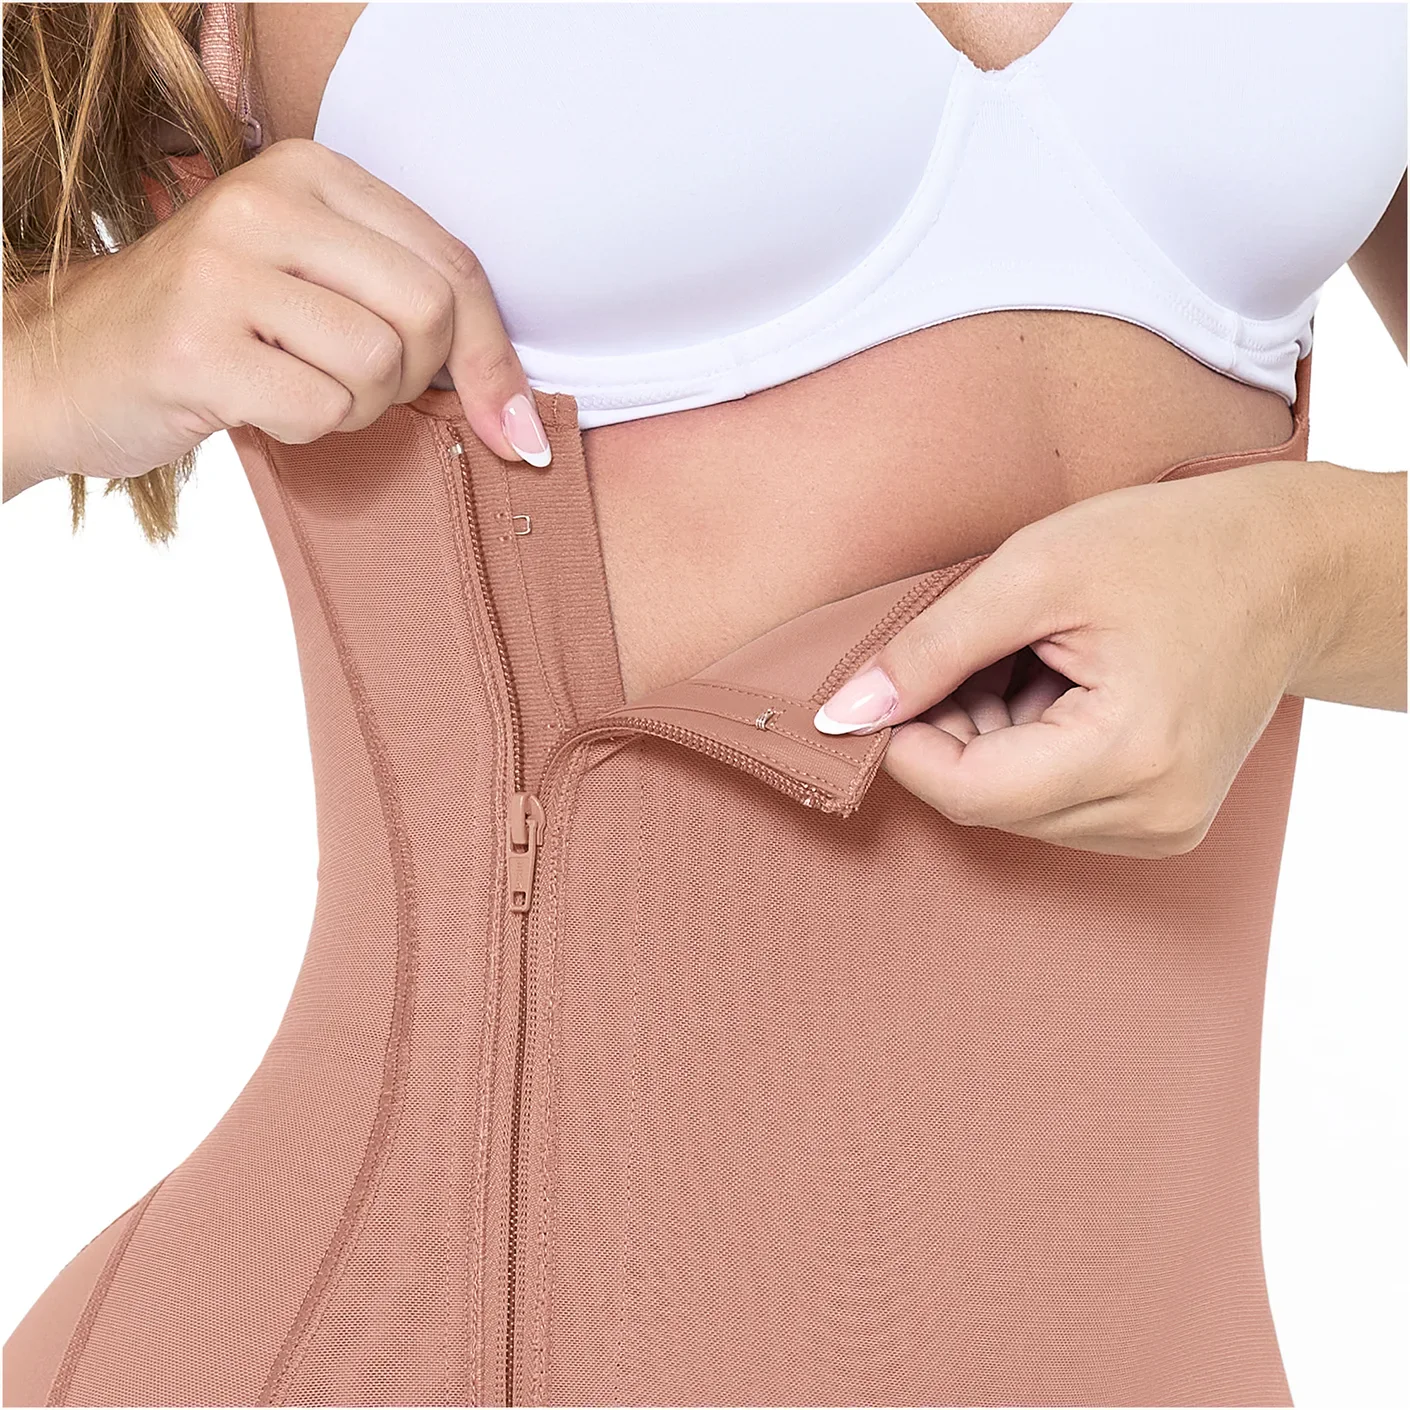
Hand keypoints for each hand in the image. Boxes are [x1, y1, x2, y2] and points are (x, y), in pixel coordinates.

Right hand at [4, 138, 548, 490]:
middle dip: (413, 379)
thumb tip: (524, 424)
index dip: (493, 357)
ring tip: (293, 387)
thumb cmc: (216, 331)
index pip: (454, 266)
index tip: (510, 425)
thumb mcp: (315, 287)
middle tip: (351, 386)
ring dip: (354, 407)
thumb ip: (413, 314)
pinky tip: (256, 405)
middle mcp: (266, 201)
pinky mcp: (197, 345)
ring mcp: (224, 269)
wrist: (66, 362)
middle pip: (429, 313)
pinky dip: (304, 430)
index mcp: (310, 171)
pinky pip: (320, 410)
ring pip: (377, 365)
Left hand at [812, 462, 1348, 856]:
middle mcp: (1153, 815)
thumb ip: (932, 649)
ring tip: (1032, 658)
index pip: (964, 793)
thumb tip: (845, 714)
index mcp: (1130, 757)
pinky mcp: (1165, 818)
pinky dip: (1031, 748)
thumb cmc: (1174, 549)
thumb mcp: (1037, 572)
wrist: (1293, 567)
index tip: (895, 680)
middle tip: (978, 647)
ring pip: (1015, 805)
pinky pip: (1056, 802)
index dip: (906, 739)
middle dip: (954, 729)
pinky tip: (1059, 686)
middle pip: (987, 801)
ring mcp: (1165, 824)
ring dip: (992, 737)